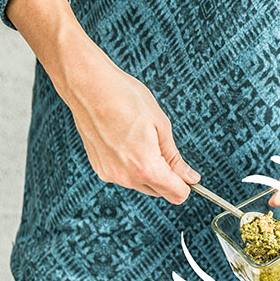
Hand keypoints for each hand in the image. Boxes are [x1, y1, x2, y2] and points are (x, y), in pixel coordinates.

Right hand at [55, 44, 198, 203]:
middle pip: (159, 192)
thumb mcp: (160, 125)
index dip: (186, 183)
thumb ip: (175, 158)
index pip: (177, 195)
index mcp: (146, 168)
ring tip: (141, 139)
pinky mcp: (99, 168)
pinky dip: (130, 166)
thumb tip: (190, 178)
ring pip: (141, 184)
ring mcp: (110, 174)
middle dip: (167, 177)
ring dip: (148, 171)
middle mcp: (127, 177)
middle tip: (161, 146)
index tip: (187, 172)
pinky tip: (126, 141)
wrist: (88, 85)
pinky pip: (124, 176)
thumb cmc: (124, 98)